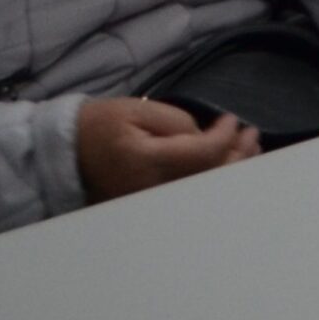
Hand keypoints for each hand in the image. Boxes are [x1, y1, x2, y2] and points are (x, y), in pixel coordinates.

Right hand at [75, 98, 261, 203]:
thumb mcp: (136, 110)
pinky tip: (226, 169)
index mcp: (148, 161)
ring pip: (205, 191)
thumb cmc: (100, 126)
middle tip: (252, 136)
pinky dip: (212, 182)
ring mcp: (154, 204)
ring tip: (250, 151)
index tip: (232, 120)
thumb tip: (205, 137)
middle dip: (238, 156)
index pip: (203, 153)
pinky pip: (191, 197)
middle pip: (210, 177)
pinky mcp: (152, 209)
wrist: (65, 155)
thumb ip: (177, 122)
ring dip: (231, 170)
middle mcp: (155, 190)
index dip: (224, 136)